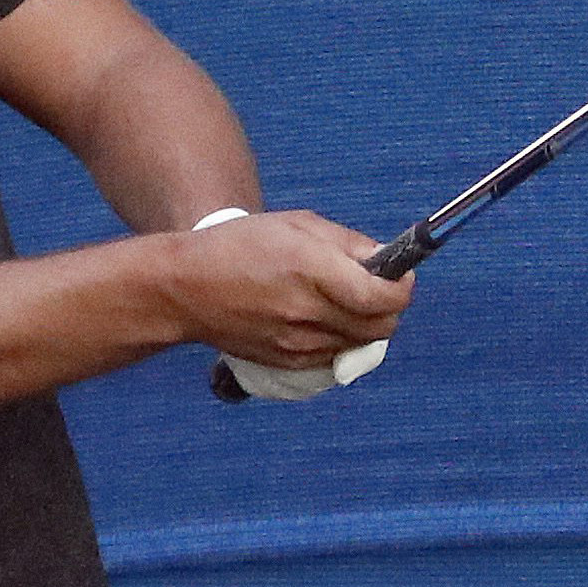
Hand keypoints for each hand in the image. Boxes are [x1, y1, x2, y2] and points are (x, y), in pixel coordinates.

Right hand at [176, 210, 412, 395]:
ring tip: (341, 300)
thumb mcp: (296, 224)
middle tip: (375, 288)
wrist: (185, 289)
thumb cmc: (239, 246)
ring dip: (364, 323)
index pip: (384, 296)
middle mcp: (307, 310)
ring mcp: (297, 342)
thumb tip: (389, 259)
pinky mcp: (287, 363)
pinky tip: (317, 317)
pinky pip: (335, 355)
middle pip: (382, 326)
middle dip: (389, 307)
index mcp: (311, 268)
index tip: (400, 275)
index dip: (402, 286)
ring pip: (361, 343)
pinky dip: (339, 339)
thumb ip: (348, 243)